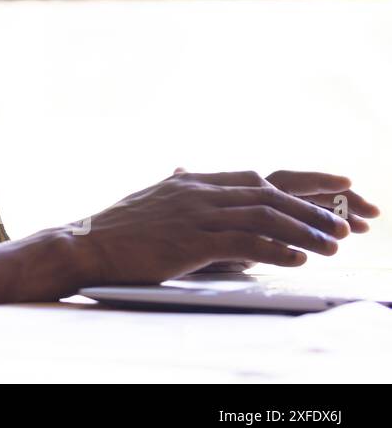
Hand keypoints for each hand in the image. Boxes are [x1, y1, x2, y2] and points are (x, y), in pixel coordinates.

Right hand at [62, 168, 379, 286]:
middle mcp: (197, 192)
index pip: (256, 178)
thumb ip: (173, 184)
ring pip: (264, 217)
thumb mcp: (149, 196)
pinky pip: (245, 243)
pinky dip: (276, 250)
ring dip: (304, 232)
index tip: (330, 191)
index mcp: (191, 182)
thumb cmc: (116, 228)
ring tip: (331, 245)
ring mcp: (195, 216)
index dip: (298, 185)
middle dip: (311, 209)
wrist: (85, 245)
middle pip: (268, 194)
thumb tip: (181, 169)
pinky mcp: (190, 243)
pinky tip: (297, 259)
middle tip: (342, 225)